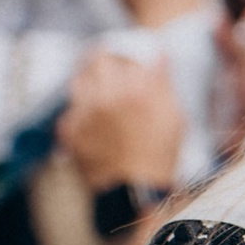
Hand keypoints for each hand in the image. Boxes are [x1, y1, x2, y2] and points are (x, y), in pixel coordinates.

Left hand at [58, 47, 184, 197]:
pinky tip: (91, 123)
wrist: (134, 192)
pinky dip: (79, 113)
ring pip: (79, 80)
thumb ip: (163, 82)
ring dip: (89, 81)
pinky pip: (69, 111)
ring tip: (99, 93)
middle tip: (111, 64)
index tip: (131, 57)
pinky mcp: (69, 131)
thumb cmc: (160, 154)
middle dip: (106, 59)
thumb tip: (158, 54)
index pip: (127, 53)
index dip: (129, 53)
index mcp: (136, 89)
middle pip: (98, 59)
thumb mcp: (174, 116)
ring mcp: (84, 113)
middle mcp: (106, 96)